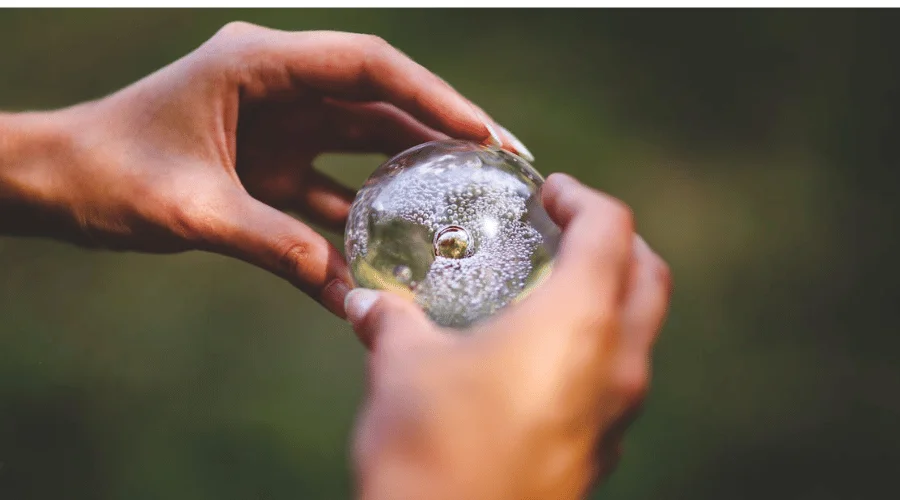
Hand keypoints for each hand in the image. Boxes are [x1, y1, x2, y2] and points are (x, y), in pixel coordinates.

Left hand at [0, 22, 531, 316]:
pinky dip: (360, 221)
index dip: (433, 95)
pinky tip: (394, 258)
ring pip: (365, 142)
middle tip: (504, 161)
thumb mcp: (188, 208)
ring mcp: (279, 124)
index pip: (367, 66)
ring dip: (413, 172)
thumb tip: (344, 287)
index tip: (483, 132)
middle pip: (379, 100)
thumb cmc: (106, 173)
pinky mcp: (273, 164)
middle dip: (442, 129)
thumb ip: (269, 241)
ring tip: (470, 201)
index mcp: (256, 63)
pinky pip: (331, 190)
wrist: (59, 183)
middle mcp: (278, 85)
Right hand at [347, 173, 671, 499]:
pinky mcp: (599, 453)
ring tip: (547, 291)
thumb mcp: (402, 368)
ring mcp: (616, 415)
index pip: (612, 228)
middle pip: (648, 276)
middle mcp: (618, 364)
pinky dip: (592, 350)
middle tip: (562, 230)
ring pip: (640, 333)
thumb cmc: (431, 449)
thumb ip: (390, 322)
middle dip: (614, 241)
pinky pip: (615, 381)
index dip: (582, 197)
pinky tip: (533, 361)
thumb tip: (366, 301)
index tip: (549, 193)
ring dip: (608, 297)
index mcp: (581, 321)